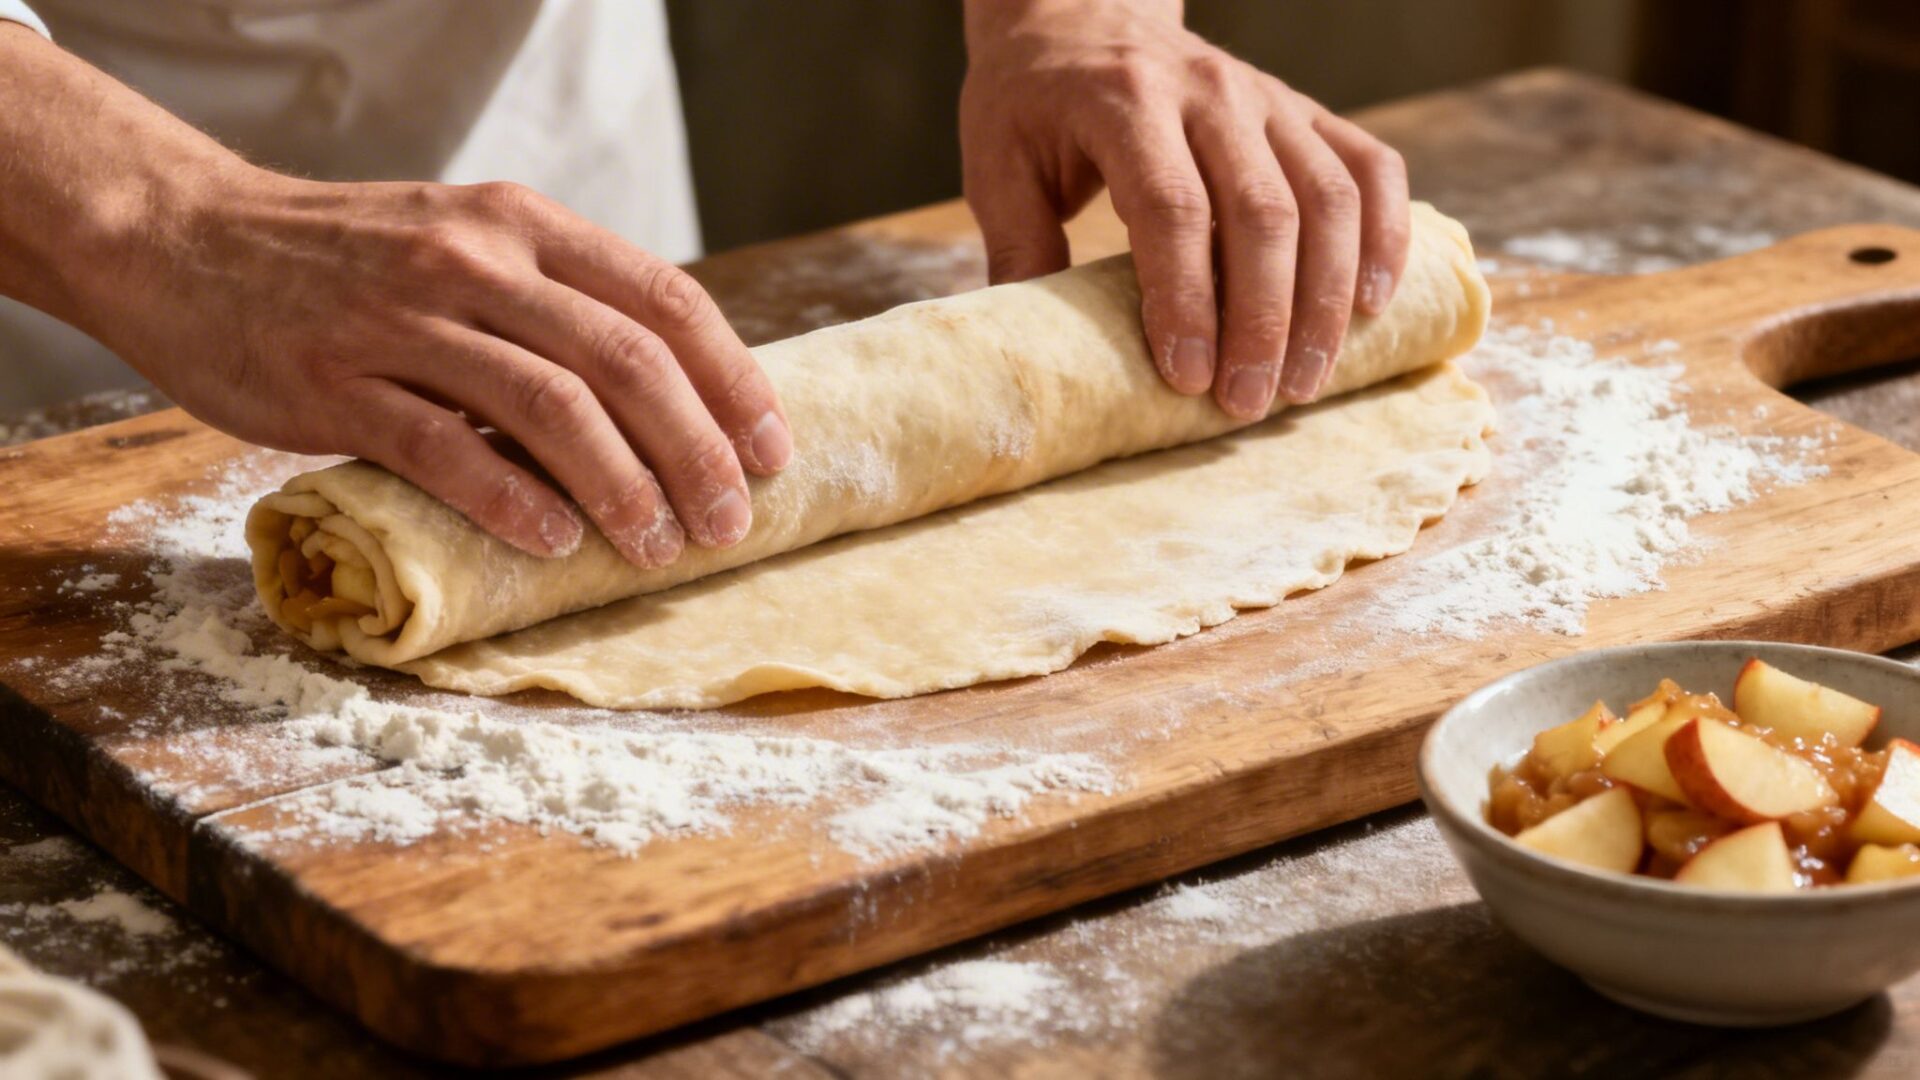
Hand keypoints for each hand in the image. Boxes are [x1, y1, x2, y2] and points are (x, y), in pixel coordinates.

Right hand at [86, 171, 793, 567]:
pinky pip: (445, 447)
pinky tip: (555, 541)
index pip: (665, 301)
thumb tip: (665, 395)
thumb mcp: (465, 242)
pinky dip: (511, 501)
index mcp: (523, 227)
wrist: (183, 237)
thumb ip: (554, 300)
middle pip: (627, 362)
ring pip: (550, 409)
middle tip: (730, 523)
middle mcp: (475, 262)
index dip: (734, 382)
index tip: (772, 451)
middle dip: (697, 452)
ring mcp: (404, 320)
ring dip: (624, 488)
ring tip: (659, 547)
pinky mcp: (336, 382)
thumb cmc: (347, 260)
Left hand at [960, 0, 1410, 417]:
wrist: (1081, 14)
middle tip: (1248, 403)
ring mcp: (1267, 99)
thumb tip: (1036, 355)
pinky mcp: (1304, 110)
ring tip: (1305, 382)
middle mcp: (1210, 93)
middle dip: (1262, 320)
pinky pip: (1370, 167)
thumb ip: (1017, 249)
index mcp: (1126, 102)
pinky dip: (1385, 236)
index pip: (1172, 207)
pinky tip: (1371, 306)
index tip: (1187, 376)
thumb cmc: (1033, 102)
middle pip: (1262, 213)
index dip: (1185, 298)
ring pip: (1327, 198)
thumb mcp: (997, 165)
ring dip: (1325, 299)